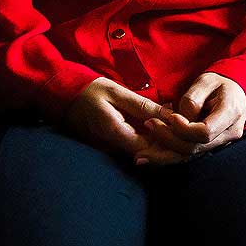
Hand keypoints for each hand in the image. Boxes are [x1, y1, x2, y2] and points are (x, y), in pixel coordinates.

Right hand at [60, 76, 188, 164]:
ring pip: (141, 152)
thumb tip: (167, 114)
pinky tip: (159, 127)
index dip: (167, 142)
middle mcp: (112, 146)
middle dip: (166, 144)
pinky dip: (147, 139)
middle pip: (146, 154)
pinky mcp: (109, 146)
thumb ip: (142, 105)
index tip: (180, 129)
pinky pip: (132, 146)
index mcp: (114, 132)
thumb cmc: (90, 91)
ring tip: (174, 126)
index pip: (148, 149)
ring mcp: (109, 148)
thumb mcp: (117, 92)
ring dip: (158, 142)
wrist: (63, 97)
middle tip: (181, 129)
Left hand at [139, 72, 245, 160]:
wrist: (236, 92)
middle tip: (148, 125)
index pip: (205, 132)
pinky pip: (189, 153)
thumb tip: (177, 121)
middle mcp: (228, 133)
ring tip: (141, 154)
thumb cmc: (220, 83)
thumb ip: (192, 100)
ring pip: (190, 155)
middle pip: (195, 147)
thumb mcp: (206, 81)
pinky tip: (151, 157)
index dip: (184, 128)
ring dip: (164, 154)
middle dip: (168, 139)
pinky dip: (169, 155)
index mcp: (231, 114)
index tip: (169, 116)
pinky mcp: (209, 146)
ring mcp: (220, 143)